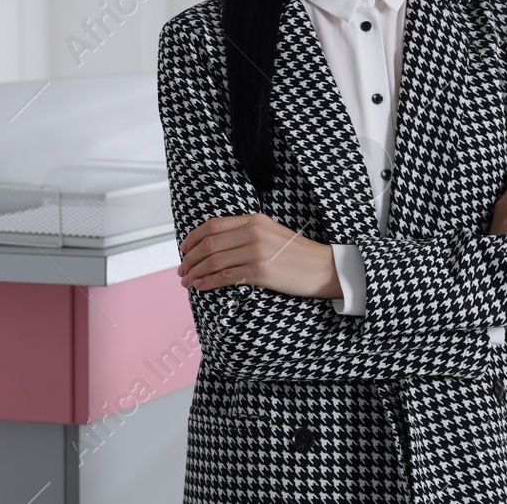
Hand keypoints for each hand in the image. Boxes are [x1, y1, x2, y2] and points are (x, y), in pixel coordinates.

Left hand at [176, 213, 340, 298]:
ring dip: (196, 271)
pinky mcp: (261, 272)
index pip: (213, 225)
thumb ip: (246, 233)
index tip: (184, 249)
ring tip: (188, 281)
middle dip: (190, 258)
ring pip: (214, 261)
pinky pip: (226, 277)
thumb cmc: (296, 254)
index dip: (193, 238)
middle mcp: (254, 232)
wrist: (324, 267)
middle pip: (210, 244)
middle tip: (182, 270)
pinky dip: (209, 282)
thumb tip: (216, 245)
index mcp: (254, 219)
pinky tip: (201, 286)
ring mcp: (257, 252)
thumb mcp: (271, 233)